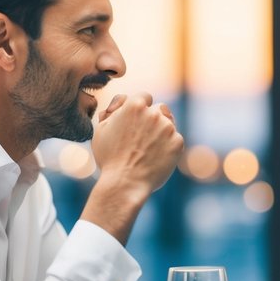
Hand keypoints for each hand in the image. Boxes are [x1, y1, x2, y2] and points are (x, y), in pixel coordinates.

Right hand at [82, 93, 184, 244]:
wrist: (125, 183)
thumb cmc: (109, 158)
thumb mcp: (101, 130)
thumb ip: (112, 110)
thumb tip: (121, 101)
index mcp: (135, 105)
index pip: (144, 97)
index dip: (140, 109)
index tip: (136, 122)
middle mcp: (154, 113)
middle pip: (159, 109)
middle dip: (152, 120)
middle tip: (142, 138)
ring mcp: (168, 127)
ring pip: (168, 124)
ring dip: (161, 133)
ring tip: (147, 150)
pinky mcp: (178, 142)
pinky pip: (175, 140)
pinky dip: (168, 147)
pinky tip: (156, 158)